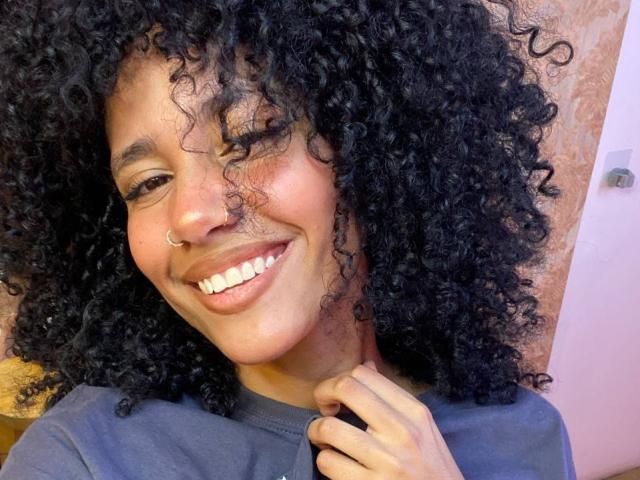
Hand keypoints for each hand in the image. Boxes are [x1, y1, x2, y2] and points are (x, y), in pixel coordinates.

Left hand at [307, 361, 463, 478]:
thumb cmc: (431, 467)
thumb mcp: (423, 428)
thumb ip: (394, 398)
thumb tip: (366, 367)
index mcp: (414, 412)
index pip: (364, 374)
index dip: (340, 380)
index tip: (338, 396)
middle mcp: (402, 432)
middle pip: (345, 388)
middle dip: (323, 393)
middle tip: (325, 409)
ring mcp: (386, 461)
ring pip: (328, 428)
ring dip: (317, 431)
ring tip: (324, 439)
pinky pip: (328, 462)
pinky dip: (325, 460)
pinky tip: (335, 462)